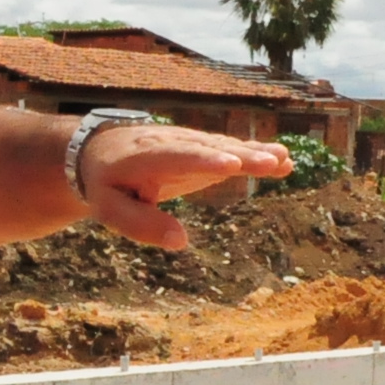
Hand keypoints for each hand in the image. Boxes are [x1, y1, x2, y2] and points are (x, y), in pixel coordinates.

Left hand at [79, 125, 294, 249]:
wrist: (100, 150)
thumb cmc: (105, 183)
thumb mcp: (109, 209)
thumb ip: (141, 224)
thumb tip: (180, 242)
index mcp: (147, 155)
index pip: (180, 156)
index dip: (205, 160)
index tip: (231, 165)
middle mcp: (174, 142)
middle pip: (211, 149)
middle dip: (242, 156)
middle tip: (272, 162)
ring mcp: (190, 143)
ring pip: (225, 147)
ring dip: (255, 153)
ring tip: (284, 161)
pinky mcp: (202, 149)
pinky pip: (230, 150)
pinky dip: (255, 154)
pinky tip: (283, 161)